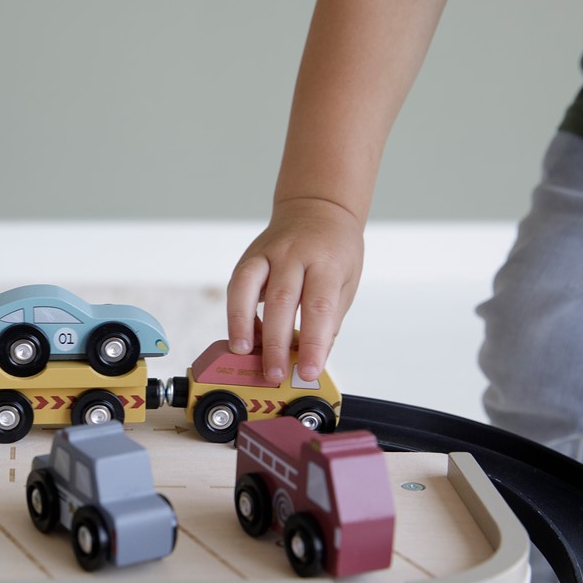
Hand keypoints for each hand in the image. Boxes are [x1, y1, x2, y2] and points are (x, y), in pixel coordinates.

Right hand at [227, 198, 363, 382]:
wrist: (317, 208)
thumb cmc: (335, 250)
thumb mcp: (346, 282)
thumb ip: (328, 319)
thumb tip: (310, 358)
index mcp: (326, 261)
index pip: (319, 307)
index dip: (312, 342)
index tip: (308, 371)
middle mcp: (294, 254)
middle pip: (281, 301)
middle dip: (275, 342)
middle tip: (273, 373)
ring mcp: (267, 252)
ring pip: (247, 287)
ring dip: (242, 323)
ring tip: (242, 351)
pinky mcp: (249, 257)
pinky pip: (237, 286)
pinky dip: (237, 312)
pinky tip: (243, 334)